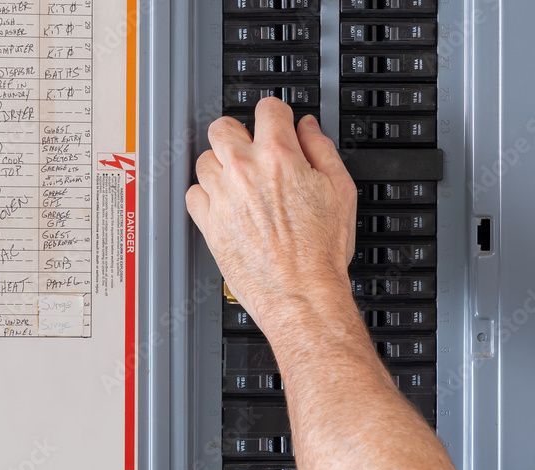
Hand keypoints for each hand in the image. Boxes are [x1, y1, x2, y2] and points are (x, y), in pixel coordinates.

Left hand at [185, 98, 356, 336]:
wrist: (301, 294)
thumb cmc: (321, 252)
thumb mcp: (341, 190)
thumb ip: (322, 150)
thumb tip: (308, 128)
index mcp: (278, 156)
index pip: (268, 109)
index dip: (277, 115)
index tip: (278, 124)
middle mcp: (244, 171)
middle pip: (222, 127)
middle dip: (238, 134)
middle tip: (251, 150)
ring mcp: (222, 196)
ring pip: (204, 160)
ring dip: (220, 166)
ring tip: (239, 183)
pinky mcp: (208, 223)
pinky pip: (193, 193)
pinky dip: (206, 195)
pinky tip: (225, 204)